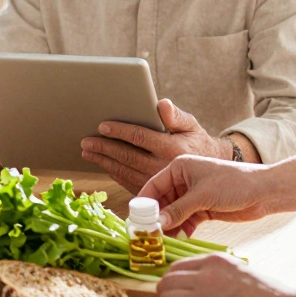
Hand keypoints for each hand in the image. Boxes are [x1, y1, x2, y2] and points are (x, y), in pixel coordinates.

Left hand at [80, 99, 230, 193]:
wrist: (209, 174)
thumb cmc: (197, 143)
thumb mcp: (191, 126)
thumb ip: (176, 115)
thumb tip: (161, 104)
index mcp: (172, 149)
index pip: (140, 137)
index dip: (120, 131)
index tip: (103, 126)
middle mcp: (163, 168)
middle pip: (127, 156)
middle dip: (104, 148)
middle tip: (86, 142)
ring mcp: (158, 183)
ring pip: (125, 171)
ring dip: (104, 162)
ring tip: (88, 153)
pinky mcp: (154, 192)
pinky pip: (129, 182)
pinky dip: (114, 173)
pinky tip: (103, 165)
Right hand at [139, 154, 269, 235]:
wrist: (264, 191)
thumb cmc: (234, 183)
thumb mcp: (202, 196)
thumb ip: (178, 210)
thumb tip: (156, 224)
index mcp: (179, 168)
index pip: (154, 186)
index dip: (144, 204)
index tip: (136, 221)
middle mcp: (183, 181)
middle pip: (162, 202)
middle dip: (156, 218)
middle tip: (148, 235)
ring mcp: (193, 196)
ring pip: (174, 214)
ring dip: (169, 226)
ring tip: (163, 241)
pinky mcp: (203, 209)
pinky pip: (186, 221)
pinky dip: (182, 229)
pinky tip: (180, 239)